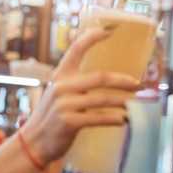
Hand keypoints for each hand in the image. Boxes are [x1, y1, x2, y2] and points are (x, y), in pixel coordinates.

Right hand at [21, 29, 139, 163]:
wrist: (34, 142)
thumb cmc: (51, 118)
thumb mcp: (58, 94)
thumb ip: (74, 84)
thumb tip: (105, 79)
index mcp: (60, 76)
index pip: (76, 49)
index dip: (92, 37)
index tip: (109, 31)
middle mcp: (61, 87)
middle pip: (100, 77)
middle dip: (123, 81)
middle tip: (137, 84)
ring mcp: (64, 104)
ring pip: (102, 99)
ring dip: (122, 102)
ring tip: (134, 104)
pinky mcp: (69, 122)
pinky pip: (98, 118)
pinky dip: (114, 119)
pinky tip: (123, 120)